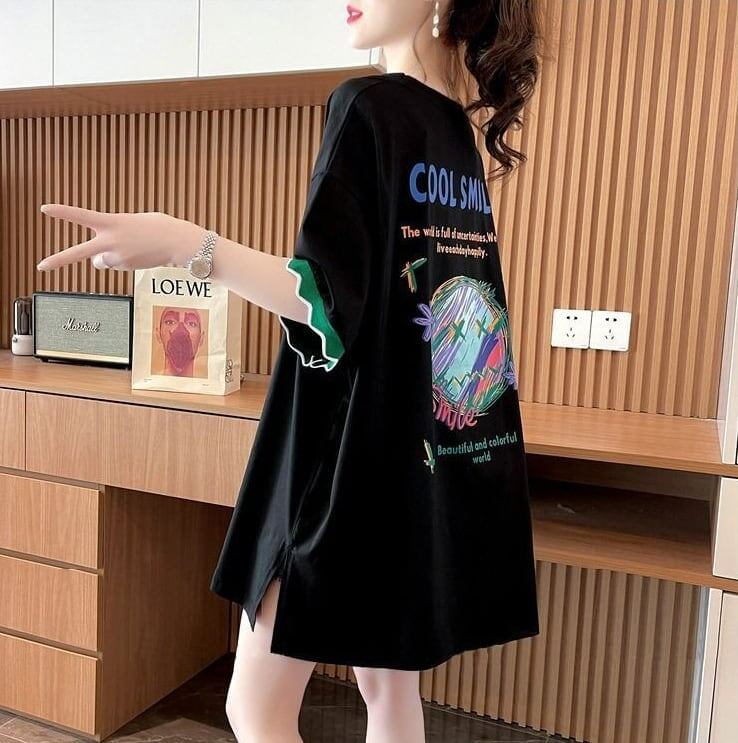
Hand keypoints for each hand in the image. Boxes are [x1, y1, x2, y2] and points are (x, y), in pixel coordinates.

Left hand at [36, 204, 205, 271]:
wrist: (178, 242)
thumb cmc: (158, 227)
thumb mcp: (132, 223)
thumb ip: (111, 235)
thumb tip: (97, 261)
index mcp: (112, 222)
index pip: (82, 215)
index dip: (63, 212)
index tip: (45, 209)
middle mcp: (110, 241)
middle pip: (78, 253)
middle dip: (58, 260)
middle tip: (40, 267)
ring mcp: (117, 257)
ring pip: (101, 261)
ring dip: (110, 256)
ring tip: (131, 247)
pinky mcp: (126, 267)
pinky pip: (115, 265)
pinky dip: (123, 261)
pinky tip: (138, 254)